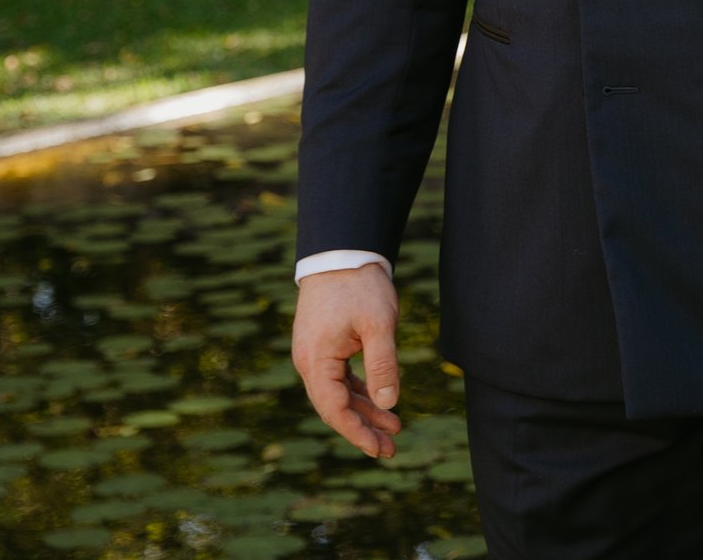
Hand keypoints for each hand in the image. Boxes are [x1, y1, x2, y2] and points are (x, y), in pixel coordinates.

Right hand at [291, 264, 404, 457]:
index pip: (334, 409)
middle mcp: (308, 362)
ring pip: (339, 393)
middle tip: (392, 449)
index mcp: (316, 361)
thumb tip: (388, 404)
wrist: (342, 251)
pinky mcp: (323, 347)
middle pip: (335, 406)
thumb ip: (382, 365)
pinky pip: (341, 378)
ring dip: (365, 411)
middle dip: (363, 429)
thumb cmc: (360, 286)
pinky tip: (379, 402)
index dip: (357, 433)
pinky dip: (360, 391)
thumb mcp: (379, 324)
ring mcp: (314, 355)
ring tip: (394, 428)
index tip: (380, 450)